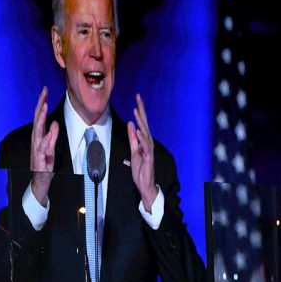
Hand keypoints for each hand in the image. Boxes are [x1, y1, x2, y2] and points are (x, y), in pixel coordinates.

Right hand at [29, 87, 58, 205]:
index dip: (41, 103)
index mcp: (39, 138)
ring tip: (44, 106)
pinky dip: (47, 137)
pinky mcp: (39, 158)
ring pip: (38, 130)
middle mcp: (36, 141)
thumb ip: (52, 136)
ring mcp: (36, 149)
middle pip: (37, 120)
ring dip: (41, 118)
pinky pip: (43, 147)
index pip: (39, 117)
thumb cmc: (44, 166)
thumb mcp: (51, 149)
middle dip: (40, 105)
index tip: (45, 91)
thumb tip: (55, 123)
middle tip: (43, 92)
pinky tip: (51, 128)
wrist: (39, 183)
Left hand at [127, 93, 157, 211]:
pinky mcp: (148, 157)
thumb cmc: (141, 168)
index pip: (141, 123)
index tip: (137, 99)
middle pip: (144, 123)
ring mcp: (149, 149)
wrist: (145, 184)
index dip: (139, 111)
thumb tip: (131, 125)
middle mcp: (148, 143)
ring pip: (145, 132)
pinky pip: (145, 146)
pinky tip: (138, 130)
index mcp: (144, 141)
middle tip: (138, 97)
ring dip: (140, 121)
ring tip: (136, 110)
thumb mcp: (134, 150)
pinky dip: (142, 138)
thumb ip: (133, 138)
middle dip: (141, 110)